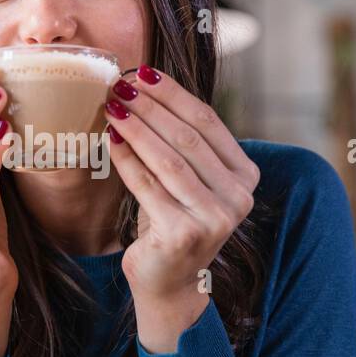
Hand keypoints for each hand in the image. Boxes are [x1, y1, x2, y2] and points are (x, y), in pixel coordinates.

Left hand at [103, 65, 259, 352]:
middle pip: (187, 137)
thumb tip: (141, 86)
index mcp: (245, 175)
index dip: (173, 94)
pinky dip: (127, 160)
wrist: (169, 283)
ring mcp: (214, 218)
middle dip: (150, 107)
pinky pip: (149, 186)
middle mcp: (238, 196)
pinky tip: (110, 140)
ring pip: (169, 159)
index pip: (208, 122)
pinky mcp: (184, 234)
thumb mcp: (187, 179)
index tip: (142, 73)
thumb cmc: (174, 221)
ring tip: (112, 106)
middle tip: (119, 85)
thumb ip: (180, 141)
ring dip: (136, 128)